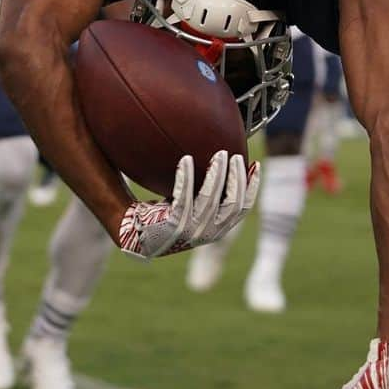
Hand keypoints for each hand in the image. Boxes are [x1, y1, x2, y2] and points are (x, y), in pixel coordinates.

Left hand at [117, 150, 259, 258]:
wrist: (134, 232)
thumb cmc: (163, 214)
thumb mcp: (190, 204)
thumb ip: (206, 190)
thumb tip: (220, 156)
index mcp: (217, 229)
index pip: (242, 209)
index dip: (252, 187)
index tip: (255, 164)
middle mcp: (208, 233)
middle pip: (232, 204)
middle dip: (237, 179)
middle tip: (234, 155)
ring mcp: (190, 231)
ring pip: (211, 199)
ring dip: (216, 175)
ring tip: (218, 154)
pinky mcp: (173, 225)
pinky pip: (184, 197)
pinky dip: (187, 177)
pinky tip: (186, 159)